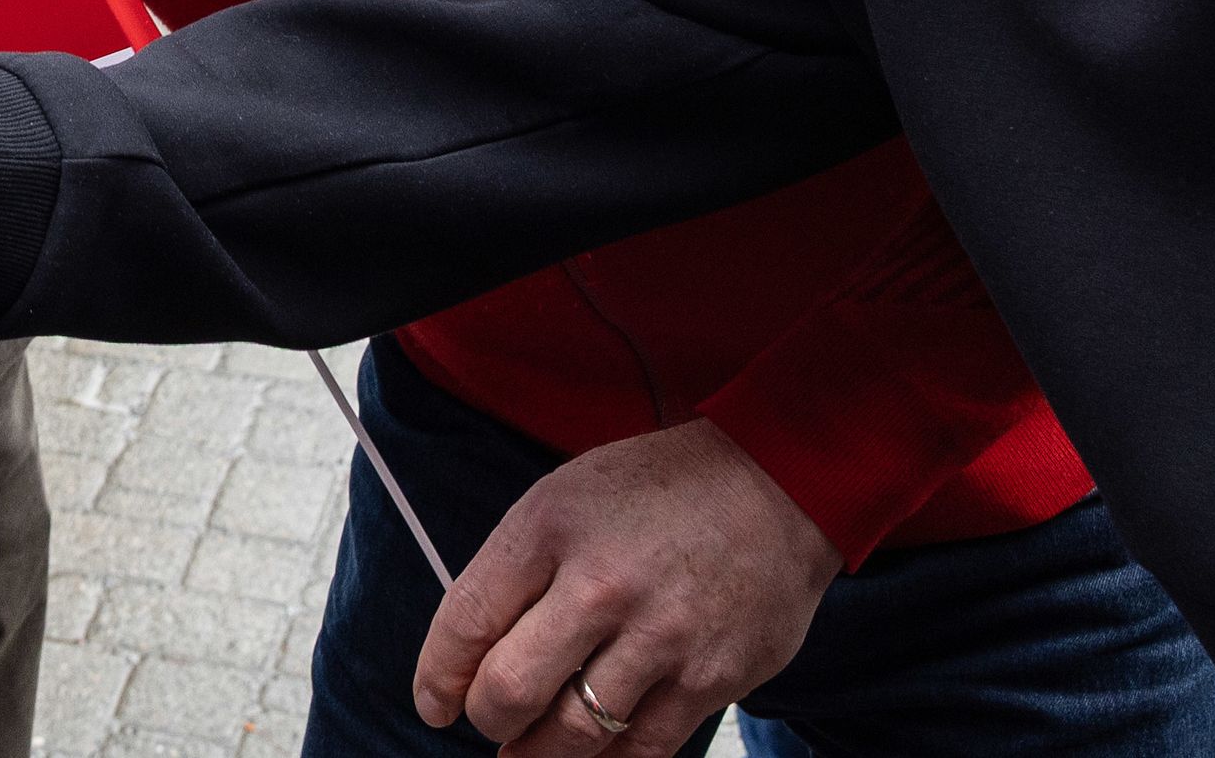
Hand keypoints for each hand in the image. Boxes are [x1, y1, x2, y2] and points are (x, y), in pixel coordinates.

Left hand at [413, 418, 840, 755]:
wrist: (779, 483)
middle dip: (486, 718)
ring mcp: (661, 638)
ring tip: (529, 746)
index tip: (434, 701)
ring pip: (573, 736)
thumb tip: (469, 653)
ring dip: (538, 752)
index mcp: (550, 529)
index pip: (465, 623)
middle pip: (509, 691)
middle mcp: (602, 585)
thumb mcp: (564, 498)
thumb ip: (513, 572)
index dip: (437, 678)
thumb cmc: (660, 492)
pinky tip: (591, 751)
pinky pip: (642, 752)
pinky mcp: (711, 679)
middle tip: (489, 717)